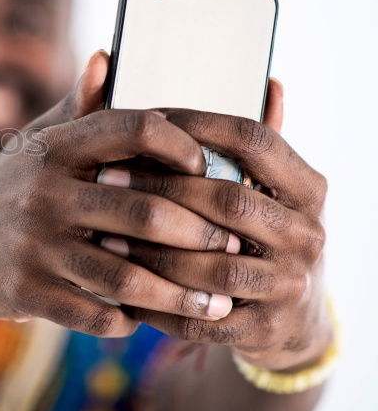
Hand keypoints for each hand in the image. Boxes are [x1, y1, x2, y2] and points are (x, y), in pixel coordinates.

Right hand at [0, 53, 239, 336]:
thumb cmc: (6, 187)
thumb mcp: (34, 143)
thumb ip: (78, 108)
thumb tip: (108, 56)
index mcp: (55, 148)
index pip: (132, 128)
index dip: (181, 144)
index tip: (207, 166)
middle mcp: (44, 192)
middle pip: (145, 210)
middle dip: (201, 235)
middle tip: (234, 250)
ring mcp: (32, 245)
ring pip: (126, 276)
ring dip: (179, 296)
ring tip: (214, 306)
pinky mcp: (24, 292)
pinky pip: (94, 314)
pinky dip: (128, 322)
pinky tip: (147, 320)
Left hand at [104, 80, 330, 370]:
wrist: (291, 318)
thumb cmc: (255, 233)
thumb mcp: (261, 188)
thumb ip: (247, 144)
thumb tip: (268, 81)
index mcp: (308, 188)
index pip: (255, 141)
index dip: (196, 127)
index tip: (141, 119)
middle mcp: (309, 235)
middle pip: (228, 201)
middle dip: (160, 188)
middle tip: (103, 178)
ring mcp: (291, 286)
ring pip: (212, 265)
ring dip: (151, 249)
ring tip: (102, 233)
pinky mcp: (265, 329)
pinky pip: (201, 317)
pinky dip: (156, 303)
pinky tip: (117, 287)